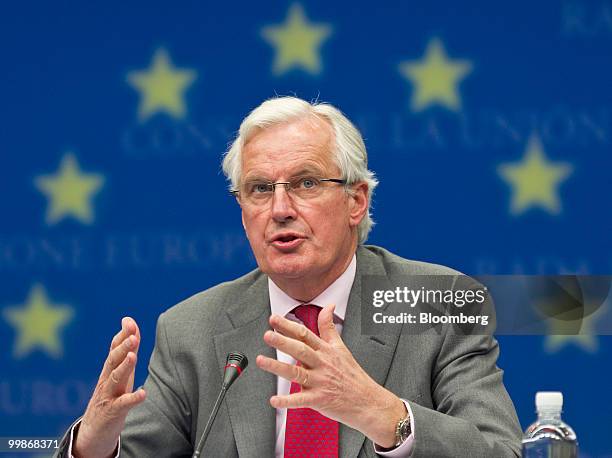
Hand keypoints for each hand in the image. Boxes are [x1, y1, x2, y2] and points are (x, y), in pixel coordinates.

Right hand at [73, 317, 146, 457]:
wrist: (93, 431)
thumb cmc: (111, 396)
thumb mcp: (121, 372)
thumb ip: (128, 349)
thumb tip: (131, 325)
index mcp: (110, 369)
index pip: (114, 349)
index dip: (122, 335)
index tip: (128, 321)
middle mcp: (107, 380)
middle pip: (113, 361)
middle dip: (123, 347)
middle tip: (133, 336)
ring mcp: (109, 395)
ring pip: (115, 379)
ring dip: (124, 366)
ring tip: (134, 356)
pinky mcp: (113, 412)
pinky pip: (123, 404)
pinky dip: (133, 398)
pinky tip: (143, 393)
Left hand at [256, 304, 405, 447]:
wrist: (368, 401)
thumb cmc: (353, 375)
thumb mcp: (341, 347)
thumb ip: (329, 327)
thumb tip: (329, 306)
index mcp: (326, 350)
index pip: (305, 334)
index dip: (288, 326)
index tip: (274, 319)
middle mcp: (322, 364)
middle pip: (300, 350)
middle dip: (282, 342)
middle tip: (267, 335)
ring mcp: (320, 382)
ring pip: (296, 373)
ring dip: (277, 367)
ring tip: (261, 361)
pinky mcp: (320, 400)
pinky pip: (301, 400)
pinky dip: (287, 401)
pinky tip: (274, 400)